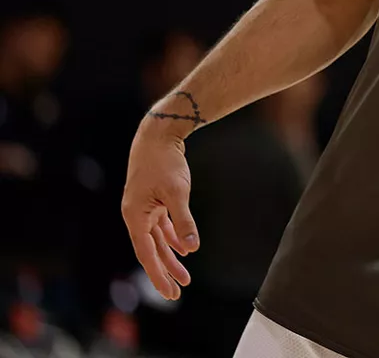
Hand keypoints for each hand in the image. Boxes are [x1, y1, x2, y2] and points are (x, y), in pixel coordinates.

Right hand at [120, 122, 199, 299]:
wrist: (158, 135)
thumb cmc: (165, 163)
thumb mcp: (177, 192)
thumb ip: (183, 221)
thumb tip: (191, 247)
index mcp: (135, 217)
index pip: (146, 254)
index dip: (158, 274)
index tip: (169, 293)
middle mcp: (136, 216)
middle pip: (150, 251)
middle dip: (164, 272)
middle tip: (177, 293)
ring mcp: (144, 209)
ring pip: (157, 240)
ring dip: (170, 257)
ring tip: (184, 277)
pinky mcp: (153, 201)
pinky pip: (162, 227)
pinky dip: (172, 238)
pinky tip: (184, 249)